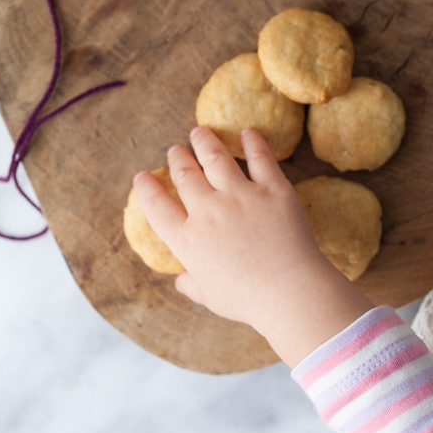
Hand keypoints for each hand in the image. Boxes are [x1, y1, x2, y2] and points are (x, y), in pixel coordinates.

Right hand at [133, 127, 373, 366]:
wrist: (290, 292)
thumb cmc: (248, 301)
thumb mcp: (210, 297)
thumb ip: (192, 284)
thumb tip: (181, 281)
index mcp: (188, 240)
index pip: (157, 207)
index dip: (146, 189)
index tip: (142, 176)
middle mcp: (208, 211)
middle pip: (185, 174)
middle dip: (177, 158)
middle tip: (175, 149)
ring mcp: (240, 196)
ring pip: (215, 158)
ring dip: (204, 142)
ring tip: (199, 131)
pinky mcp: (272, 188)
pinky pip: (260, 158)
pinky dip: (252, 142)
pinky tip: (247, 132)